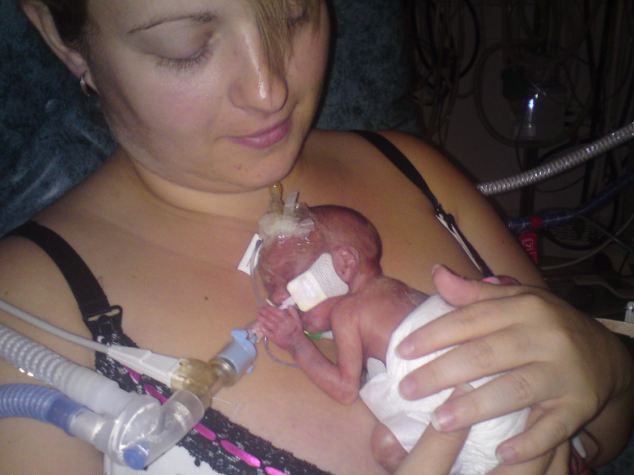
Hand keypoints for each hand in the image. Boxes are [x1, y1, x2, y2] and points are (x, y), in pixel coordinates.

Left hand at [256, 304, 304, 351]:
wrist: (297, 344)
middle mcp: (280, 324)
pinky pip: (267, 332)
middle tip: (260, 309)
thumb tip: (289, 306)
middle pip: (270, 316)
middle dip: (264, 312)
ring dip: (261, 319)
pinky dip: (263, 328)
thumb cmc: (297, 332)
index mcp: (286, 319)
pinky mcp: (274, 338)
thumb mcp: (298, 321)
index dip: (270, 308)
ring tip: (258, 315)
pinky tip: (260, 325)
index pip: (276, 311)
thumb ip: (294, 312)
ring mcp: (276, 331)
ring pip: (267, 323)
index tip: (266, 306)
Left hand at [396, 265, 631, 464]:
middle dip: (441, 372)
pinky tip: (500, 453)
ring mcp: (563, 374)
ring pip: (513, 390)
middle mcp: (545, 337)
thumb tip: (436, 274)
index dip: (434, 334)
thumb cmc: (547, 325)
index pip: (471, 319)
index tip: (402, 350)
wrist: (607, 354)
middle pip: (485, 355)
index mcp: (524, 307)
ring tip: (438, 420)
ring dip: (474, 407)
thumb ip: (475, 293)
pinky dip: (528, 443)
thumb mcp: (516, 301)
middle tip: (407, 389)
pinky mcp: (579, 407)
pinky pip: (551, 428)